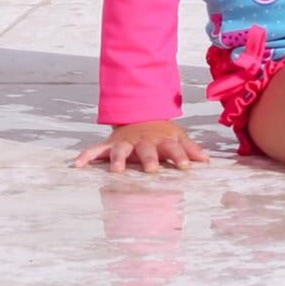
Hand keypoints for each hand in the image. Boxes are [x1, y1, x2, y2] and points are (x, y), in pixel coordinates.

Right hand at [74, 121, 209, 173]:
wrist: (138, 114)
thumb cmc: (161, 133)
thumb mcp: (177, 136)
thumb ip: (191, 149)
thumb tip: (207, 160)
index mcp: (162, 140)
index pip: (173, 148)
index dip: (180, 156)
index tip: (185, 166)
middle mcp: (143, 141)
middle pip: (146, 150)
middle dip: (149, 159)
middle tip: (152, 170)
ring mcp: (125, 143)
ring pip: (121, 151)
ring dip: (118, 160)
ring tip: (116, 171)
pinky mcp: (109, 145)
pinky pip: (95, 150)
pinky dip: (86, 156)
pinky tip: (77, 164)